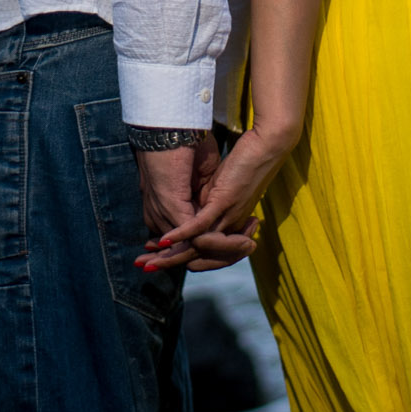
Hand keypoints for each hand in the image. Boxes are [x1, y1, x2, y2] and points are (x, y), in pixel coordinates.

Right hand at [141, 124, 292, 271]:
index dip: (175, 256)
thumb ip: (206, 201)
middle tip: (143, 266)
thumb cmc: (245, 161)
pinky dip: (182, 234)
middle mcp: (226, 225)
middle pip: (196, 256)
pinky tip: (166, 240)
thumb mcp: (219, 185)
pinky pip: (200, 225)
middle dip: (167, 262)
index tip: (151, 256)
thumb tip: (190, 209)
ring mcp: (226, 216)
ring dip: (171, 255)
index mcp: (226, 223)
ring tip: (148, 258)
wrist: (267, 145)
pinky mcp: (224, 202)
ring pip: (196, 246)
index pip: (200, 251)